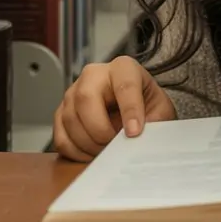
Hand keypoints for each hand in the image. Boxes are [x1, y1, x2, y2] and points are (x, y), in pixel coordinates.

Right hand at [53, 55, 176, 161]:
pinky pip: (61, 137)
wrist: (131, 105)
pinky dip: (76, 152)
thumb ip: (155, 120)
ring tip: (107, 150)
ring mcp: (73, 92)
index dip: (130, 111)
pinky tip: (92, 153)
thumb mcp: (159, 108)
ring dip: (89, 144)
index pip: (124, 86)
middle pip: (86, 99)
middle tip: (115, 144)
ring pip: (70, 119)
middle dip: (100, 129)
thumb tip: (141, 138)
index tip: (134, 132)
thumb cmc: (146, 103)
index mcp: (123, 67)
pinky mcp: (61, 112)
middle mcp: (94, 74)